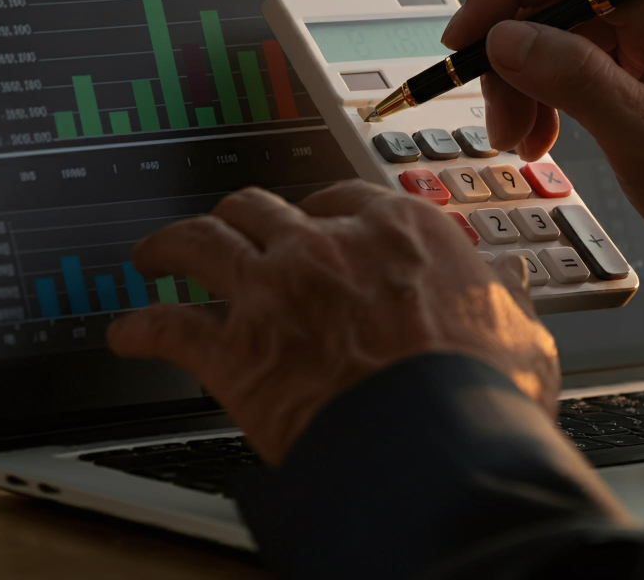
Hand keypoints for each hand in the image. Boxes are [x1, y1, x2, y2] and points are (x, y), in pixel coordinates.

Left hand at [107, 183, 558, 464]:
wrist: (440, 446)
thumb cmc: (482, 386)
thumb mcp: (516, 327)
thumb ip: (503, 296)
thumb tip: (511, 282)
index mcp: (395, 229)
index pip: (343, 196)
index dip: (322, 208)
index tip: (315, 220)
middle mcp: (326, 244)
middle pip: (262, 205)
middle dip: (243, 213)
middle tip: (235, 224)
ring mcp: (274, 289)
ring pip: (202, 241)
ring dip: (171, 245)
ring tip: (155, 252)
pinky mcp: (236, 350)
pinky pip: (169, 328)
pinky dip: (141, 329)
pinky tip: (127, 334)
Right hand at [442, 0, 643, 304]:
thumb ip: (573, 79)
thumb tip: (506, 37)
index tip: (467, 34)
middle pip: (569, 4)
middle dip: (518, 56)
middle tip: (494, 115)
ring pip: (572, 38)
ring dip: (531, 83)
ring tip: (517, 140)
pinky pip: (590, 67)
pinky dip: (556, 97)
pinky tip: (543, 136)